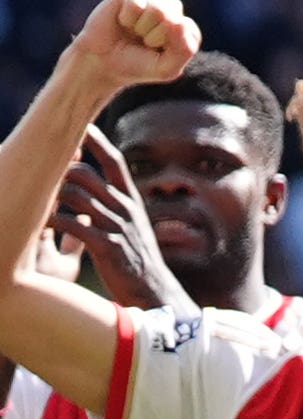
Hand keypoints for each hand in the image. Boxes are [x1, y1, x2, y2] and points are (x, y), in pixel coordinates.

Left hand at [52, 129, 186, 312]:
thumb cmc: (135, 261)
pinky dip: (52, 222)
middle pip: (84, 174)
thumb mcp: (131, 228)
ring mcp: (117, 226)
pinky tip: (38, 225)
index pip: (113, 160)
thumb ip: (112, 206)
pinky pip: (72, 224)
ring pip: (75, 195)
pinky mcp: (107, 246)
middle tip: (35, 174)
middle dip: (56, 172)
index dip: (94, 140)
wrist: (154, 293)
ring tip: (31, 200)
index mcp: (132, 200)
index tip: (77, 125)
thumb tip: (87, 190)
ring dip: (50, 196)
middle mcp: (126, 208)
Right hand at [63, 0, 197, 94]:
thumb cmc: (137, 64)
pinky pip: (137, 1)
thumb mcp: (166, 68)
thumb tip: (180, 22)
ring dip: (141, 27)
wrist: (102, 62)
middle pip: (174, 18)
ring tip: (133, 30)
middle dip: (155, 36)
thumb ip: (184, 50)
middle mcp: (172, 9)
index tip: (156, 51)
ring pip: (158, 9)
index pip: (189, 31)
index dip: (169, 45)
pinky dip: (127, 16)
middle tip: (142, 40)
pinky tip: (123, 20)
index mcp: (186, 29)